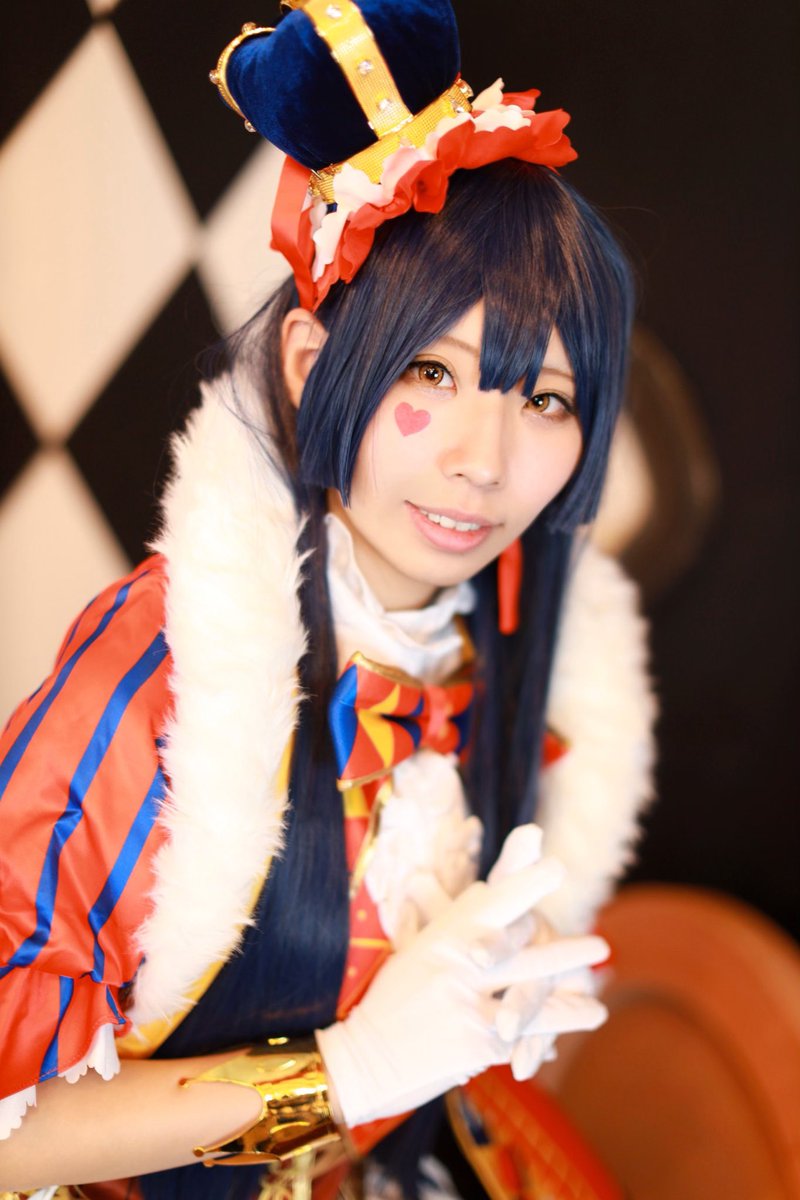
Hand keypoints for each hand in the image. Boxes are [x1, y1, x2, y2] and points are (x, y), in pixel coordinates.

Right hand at [316, 836, 606, 1127]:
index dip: (524, 885)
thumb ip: (454, 920)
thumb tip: (484, 888)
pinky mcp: (474, 1041)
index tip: (554, 867)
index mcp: (442, 936)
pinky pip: (526, 1031)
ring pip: (530, 991)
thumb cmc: (391, 1000)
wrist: (361, 1058)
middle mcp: (455, 964)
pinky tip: (588, 1016)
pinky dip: (558, 1025)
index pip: (489, 904)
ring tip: (601, 987)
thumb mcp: (418, 951)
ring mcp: (465, 1003)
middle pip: (518, 948)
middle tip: (599, 943)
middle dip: (561, 946)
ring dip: (571, 988)